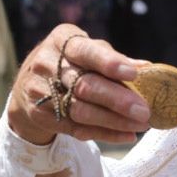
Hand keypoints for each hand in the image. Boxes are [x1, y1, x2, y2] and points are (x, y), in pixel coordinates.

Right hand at [6, 25, 150, 145]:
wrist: (29, 82)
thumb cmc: (71, 61)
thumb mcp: (87, 50)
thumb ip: (114, 58)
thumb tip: (147, 68)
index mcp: (62, 41)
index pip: (85, 51)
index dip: (109, 63)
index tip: (134, 74)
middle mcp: (46, 63)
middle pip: (84, 85)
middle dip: (118, 100)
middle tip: (144, 111)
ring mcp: (41, 91)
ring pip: (80, 111)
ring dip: (114, 121)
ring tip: (141, 125)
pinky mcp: (42, 115)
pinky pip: (75, 129)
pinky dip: (105, 133)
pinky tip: (127, 135)